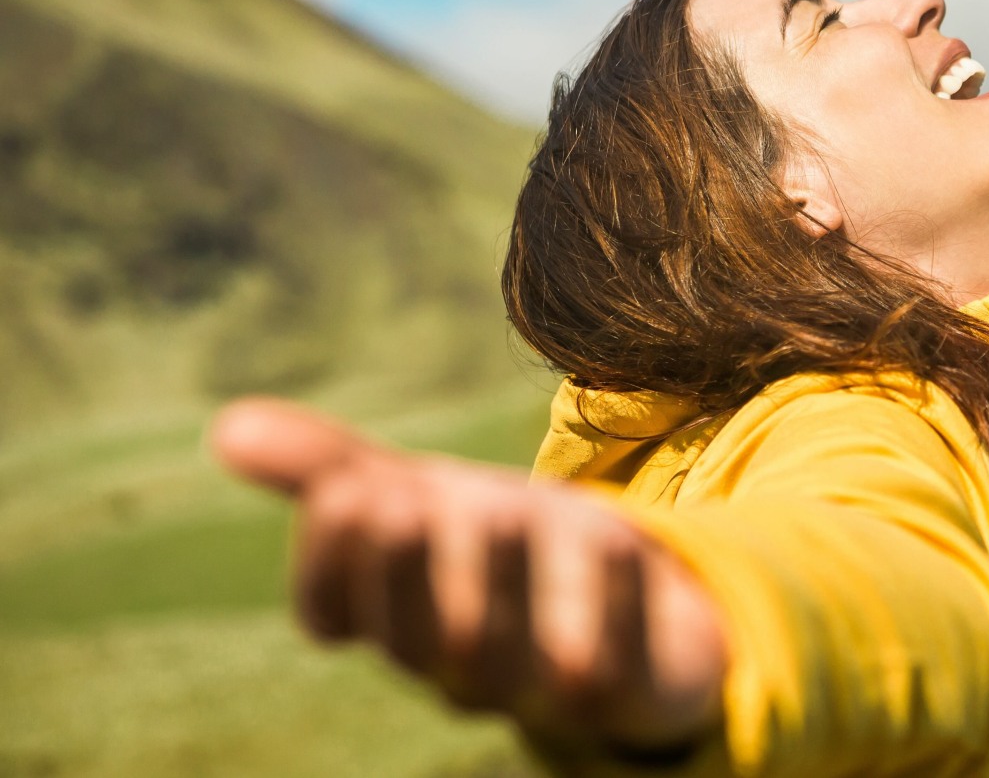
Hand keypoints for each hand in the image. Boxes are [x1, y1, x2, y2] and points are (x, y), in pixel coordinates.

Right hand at [207, 397, 726, 749]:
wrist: (635, 600)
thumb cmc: (500, 550)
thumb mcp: (420, 498)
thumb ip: (329, 469)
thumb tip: (225, 426)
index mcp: (395, 618)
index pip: (333, 613)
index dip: (331, 560)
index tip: (346, 488)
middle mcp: (457, 663)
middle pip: (416, 638)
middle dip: (406, 573)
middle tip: (403, 499)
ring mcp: (540, 686)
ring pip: (506, 658)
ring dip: (501, 584)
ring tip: (499, 508)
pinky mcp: (628, 691)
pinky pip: (614, 668)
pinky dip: (613, 605)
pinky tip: (615, 537)